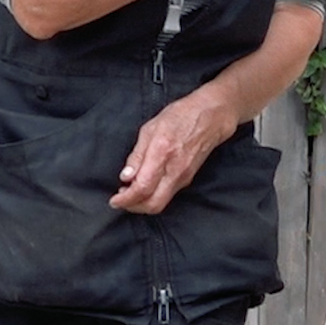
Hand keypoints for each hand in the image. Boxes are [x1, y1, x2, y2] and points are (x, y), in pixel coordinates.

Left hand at [111, 90, 238, 214]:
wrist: (210, 118)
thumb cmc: (180, 117)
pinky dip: (153, 196)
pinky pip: (167, 195)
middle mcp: (174, 170)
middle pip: (153, 204)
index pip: (142, 188)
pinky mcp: (187, 179)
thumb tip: (125, 177)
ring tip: (130, 192)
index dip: (126, 199)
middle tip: (121, 200)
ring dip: (143, 203)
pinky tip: (145, 186)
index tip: (114, 200)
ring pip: (161, 202)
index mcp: (161, 154)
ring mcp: (183, 177)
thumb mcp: (149, 129)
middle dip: (134, 207)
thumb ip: (137, 155)